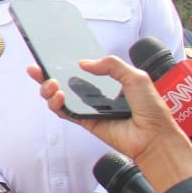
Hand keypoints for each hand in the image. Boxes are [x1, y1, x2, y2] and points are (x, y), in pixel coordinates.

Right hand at [26, 57, 185, 161]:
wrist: (154, 137)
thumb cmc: (151, 109)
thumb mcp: (136, 77)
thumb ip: (112, 65)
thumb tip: (84, 64)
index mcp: (107, 80)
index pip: (80, 69)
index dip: (64, 63)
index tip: (49, 55)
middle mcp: (94, 94)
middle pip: (63, 82)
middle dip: (46, 75)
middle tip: (37, 69)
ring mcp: (88, 108)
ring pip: (59, 97)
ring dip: (48, 89)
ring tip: (50, 84)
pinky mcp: (85, 122)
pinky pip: (65, 112)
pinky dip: (56, 104)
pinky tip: (57, 96)